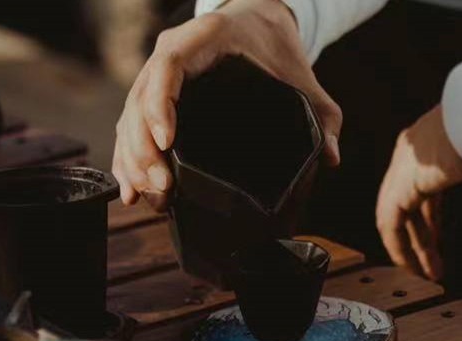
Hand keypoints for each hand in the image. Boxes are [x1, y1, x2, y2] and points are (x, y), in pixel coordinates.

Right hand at [112, 0, 341, 208]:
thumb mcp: (304, 78)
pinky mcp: (155, 95)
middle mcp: (173, 52)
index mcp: (205, 38)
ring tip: (148, 196)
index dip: (161, 103)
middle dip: (144, 146)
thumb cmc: (278, 49)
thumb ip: (322, 115)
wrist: (259, 22)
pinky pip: (133, 125)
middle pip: (141, 97)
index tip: (167, 142)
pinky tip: (130, 191)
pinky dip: (128, 157)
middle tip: (162, 187)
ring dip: (133, 158)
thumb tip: (332, 157)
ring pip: (131, 114)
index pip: (170, 65)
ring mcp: (159, 73)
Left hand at [375, 105, 461, 279]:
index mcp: (432, 143)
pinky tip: (411, 265)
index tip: (439, 243)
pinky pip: (391, 222)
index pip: (421, 187)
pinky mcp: (403, 181)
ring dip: (409, 247)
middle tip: (431, 266)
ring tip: (424, 274)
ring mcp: (405, 164)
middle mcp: (413, 151)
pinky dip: (399, 246)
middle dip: (420, 238)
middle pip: (408, 203)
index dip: (429, 220)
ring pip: (396, 214)